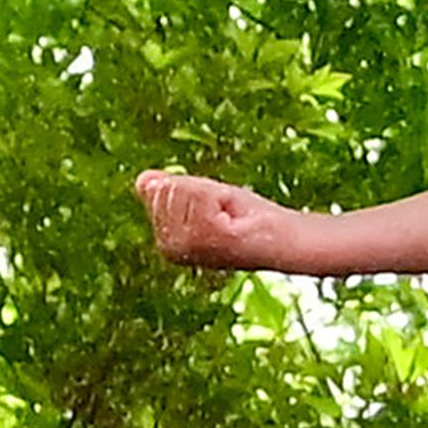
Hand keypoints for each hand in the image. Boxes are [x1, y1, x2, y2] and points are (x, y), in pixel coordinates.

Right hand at [137, 170, 322, 271]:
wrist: (283, 239)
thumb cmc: (248, 219)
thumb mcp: (204, 199)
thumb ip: (172, 190)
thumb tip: (144, 179)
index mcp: (165, 242)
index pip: (157, 188)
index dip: (193, 189)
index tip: (214, 208)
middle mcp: (169, 247)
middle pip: (168, 187)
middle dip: (202, 190)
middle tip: (226, 211)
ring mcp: (187, 244)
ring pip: (184, 188)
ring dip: (215, 195)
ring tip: (231, 215)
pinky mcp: (207, 236)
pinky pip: (201, 194)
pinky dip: (222, 196)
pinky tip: (233, 216)